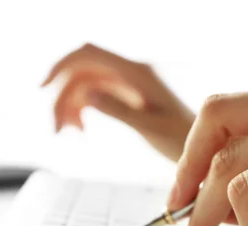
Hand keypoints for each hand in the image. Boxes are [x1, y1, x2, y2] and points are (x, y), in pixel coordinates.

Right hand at [42, 43, 193, 160]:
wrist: (204, 150)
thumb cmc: (184, 140)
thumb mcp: (151, 127)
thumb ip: (119, 109)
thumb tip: (87, 93)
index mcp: (138, 72)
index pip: (89, 53)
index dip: (61, 65)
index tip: (43, 90)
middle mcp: (131, 72)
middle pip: (81, 70)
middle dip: (62, 95)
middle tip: (58, 130)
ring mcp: (128, 84)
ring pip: (85, 83)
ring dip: (69, 104)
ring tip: (70, 132)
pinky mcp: (127, 96)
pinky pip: (95, 94)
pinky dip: (81, 109)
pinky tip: (81, 129)